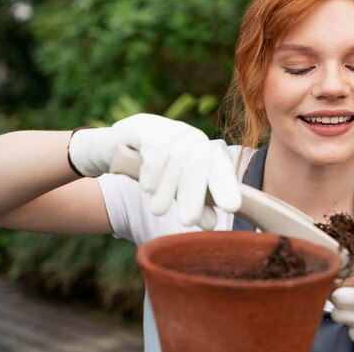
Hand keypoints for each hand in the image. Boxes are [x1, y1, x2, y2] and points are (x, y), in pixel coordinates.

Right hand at [68, 113, 240, 228]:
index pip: (220, 168)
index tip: (232, 208)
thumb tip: (212, 225)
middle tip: (188, 221)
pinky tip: (147, 186)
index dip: (226, 186)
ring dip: (167, 188)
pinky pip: (154, 150)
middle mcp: (193, 138)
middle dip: (193, 194)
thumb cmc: (157, 169)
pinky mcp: (147, 127)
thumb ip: (193, 203)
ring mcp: (172, 130)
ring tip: (158, 210)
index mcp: (206, 153)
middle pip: (199, 164)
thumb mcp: (176, 189)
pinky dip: (152, 172)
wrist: (121, 143)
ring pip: (176, 158)